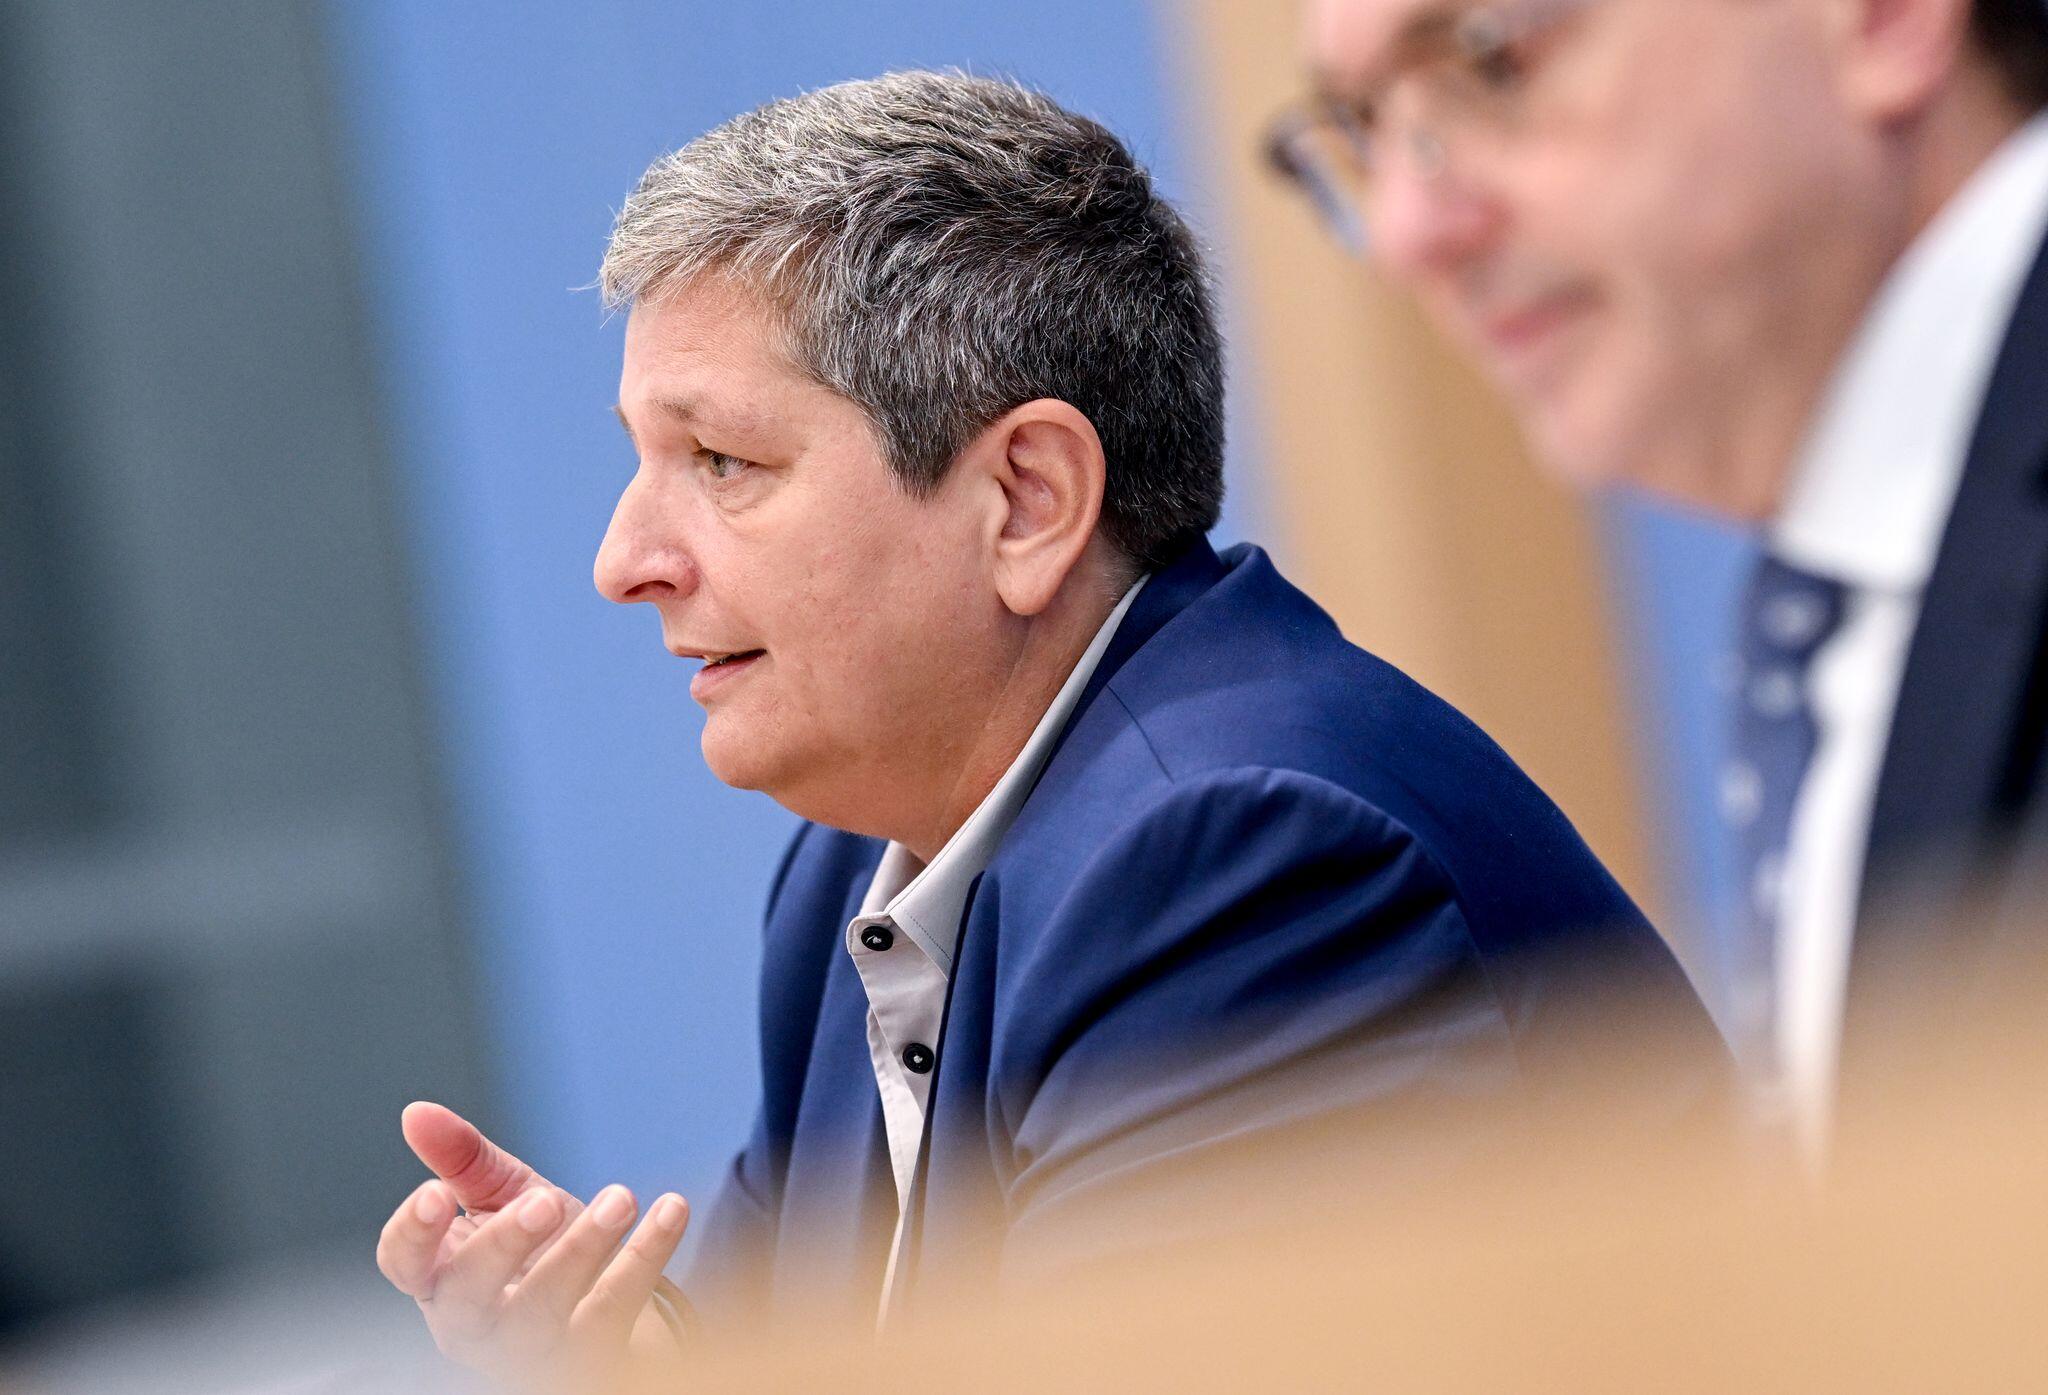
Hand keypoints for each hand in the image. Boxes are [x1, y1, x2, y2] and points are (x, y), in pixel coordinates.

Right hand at [375, 1101, 690, 1388]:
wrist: (605, 1304)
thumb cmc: (538, 1248)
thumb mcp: (500, 1196)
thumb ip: (461, 1158)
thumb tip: (416, 1112)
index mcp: (442, 1278)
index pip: (404, 1265)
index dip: (412, 1235)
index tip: (437, 1193)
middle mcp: (477, 1324)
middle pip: (471, 1296)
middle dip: (505, 1245)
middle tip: (545, 1199)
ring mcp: (533, 1347)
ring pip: (546, 1310)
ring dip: (584, 1250)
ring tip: (620, 1198)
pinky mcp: (591, 1354)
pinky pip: (617, 1310)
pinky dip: (646, 1257)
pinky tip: (671, 1209)